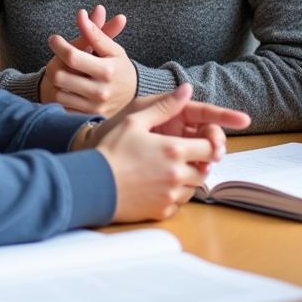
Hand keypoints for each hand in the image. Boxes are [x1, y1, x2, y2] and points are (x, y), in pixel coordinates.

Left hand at [41, 6, 135, 114]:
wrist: (132, 97)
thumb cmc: (119, 68)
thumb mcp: (111, 49)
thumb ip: (95, 32)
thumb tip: (81, 14)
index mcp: (107, 71)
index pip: (72, 56)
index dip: (59, 45)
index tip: (54, 39)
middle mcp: (100, 91)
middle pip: (59, 76)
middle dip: (53, 64)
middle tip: (57, 58)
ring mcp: (93, 107)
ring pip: (58, 93)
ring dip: (57, 82)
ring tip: (65, 73)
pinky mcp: (87, 118)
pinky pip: (63, 107)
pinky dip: (62, 96)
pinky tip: (69, 88)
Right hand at [93, 83, 250, 221]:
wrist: (91, 184)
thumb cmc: (111, 150)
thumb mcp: (135, 120)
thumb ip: (165, 106)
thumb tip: (187, 89)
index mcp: (174, 150)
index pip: (210, 148)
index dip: (207, 143)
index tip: (197, 141)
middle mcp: (177, 175)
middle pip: (205, 170)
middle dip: (199, 162)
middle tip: (181, 155)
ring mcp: (169, 196)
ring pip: (193, 188)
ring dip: (187, 179)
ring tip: (167, 169)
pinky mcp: (161, 212)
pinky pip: (179, 204)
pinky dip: (174, 196)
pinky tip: (158, 186)